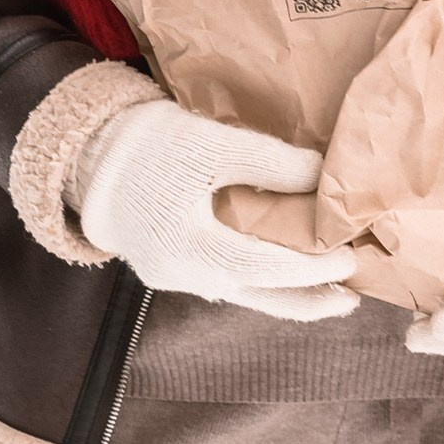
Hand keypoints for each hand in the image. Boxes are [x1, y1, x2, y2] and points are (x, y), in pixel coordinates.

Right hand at [74, 98, 357, 321]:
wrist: (92, 158)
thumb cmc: (152, 146)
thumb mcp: (211, 142)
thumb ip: (268, 161)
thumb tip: (323, 177)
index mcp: (189, 245)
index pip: (263, 265)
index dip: (310, 267)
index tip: (349, 257)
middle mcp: (184, 273)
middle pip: (258, 296)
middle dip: (308, 301)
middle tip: (352, 299)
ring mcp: (176, 277)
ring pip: (243, 294)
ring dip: (287, 295)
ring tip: (331, 295)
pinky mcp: (173, 269)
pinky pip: (226, 283)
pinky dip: (260, 281)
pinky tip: (282, 275)